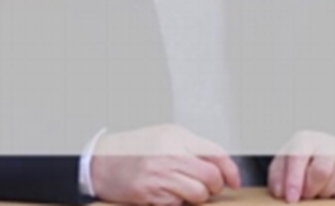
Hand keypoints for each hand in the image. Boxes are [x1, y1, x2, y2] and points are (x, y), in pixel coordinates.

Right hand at [90, 124, 240, 205]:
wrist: (100, 161)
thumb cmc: (135, 148)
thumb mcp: (167, 135)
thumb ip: (194, 147)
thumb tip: (221, 166)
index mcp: (177, 136)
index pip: (216, 154)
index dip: (231, 171)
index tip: (234, 181)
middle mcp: (169, 154)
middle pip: (210, 178)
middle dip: (214, 186)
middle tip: (208, 187)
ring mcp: (158, 176)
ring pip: (197, 195)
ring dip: (198, 196)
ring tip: (186, 190)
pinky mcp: (148, 194)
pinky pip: (177, 204)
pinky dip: (178, 202)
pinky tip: (168, 193)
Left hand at [267, 131, 334, 201]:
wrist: (320, 159)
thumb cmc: (300, 166)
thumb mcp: (282, 168)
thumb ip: (278, 179)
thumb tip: (284, 192)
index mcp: (306, 140)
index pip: (299, 157)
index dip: (294, 180)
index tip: (291, 198)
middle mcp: (330, 142)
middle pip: (321, 171)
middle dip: (311, 190)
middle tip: (306, 196)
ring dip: (328, 193)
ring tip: (321, 193)